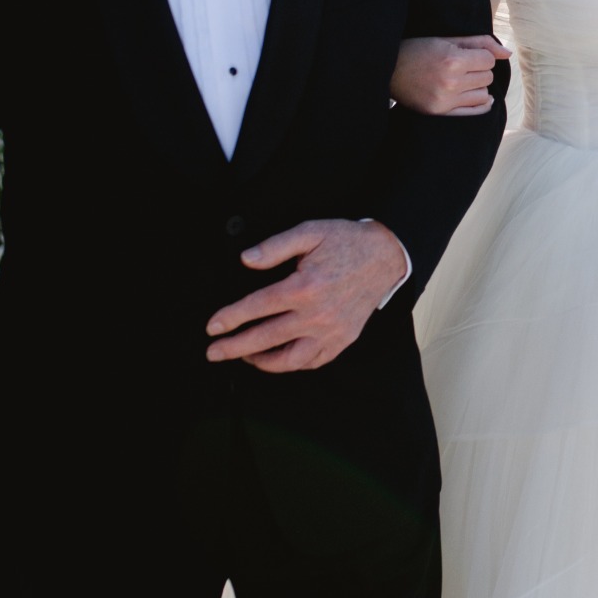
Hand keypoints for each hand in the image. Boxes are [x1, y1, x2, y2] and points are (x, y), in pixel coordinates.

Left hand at [206, 219, 408, 372]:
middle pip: (266, 338)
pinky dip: (291, 365)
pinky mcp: (343, 340)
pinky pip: (313, 362)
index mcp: (305, 287)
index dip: (231, 318)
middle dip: (234, 348)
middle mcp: (317, 314)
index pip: (257, 307)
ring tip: (243, 357)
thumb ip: (275, 246)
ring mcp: (332, 332)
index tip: (212, 326)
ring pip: (289, 359)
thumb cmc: (346, 242)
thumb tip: (246, 260)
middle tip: (213, 352)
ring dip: (261, 362)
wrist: (385, 256)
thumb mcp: (309, 232)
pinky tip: (277, 358)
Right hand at [390, 35, 510, 116]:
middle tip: (462, 66)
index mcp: (452, 60)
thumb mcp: (446, 40)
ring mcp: (445, 101)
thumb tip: (508, 53)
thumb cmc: (417, 50)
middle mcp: (450, 82)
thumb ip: (480, 43)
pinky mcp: (440, 112)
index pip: (488, 60)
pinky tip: (474, 95)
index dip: (481, 55)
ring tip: (462, 80)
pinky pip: (475, 112)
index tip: (468, 54)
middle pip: (486, 77)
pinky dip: (480, 104)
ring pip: (484, 95)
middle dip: (478, 70)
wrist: (387, 70)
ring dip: (477, 86)